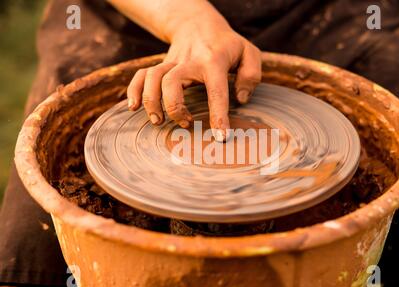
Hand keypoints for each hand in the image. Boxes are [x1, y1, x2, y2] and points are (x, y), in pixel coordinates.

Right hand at [126, 21, 260, 140]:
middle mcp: (189, 62)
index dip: (218, 115)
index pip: (216, 90)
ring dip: (151, 101)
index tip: (220, 137)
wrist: (199, 24)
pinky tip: (133, 107)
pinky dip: (134, 90)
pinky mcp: (161, 66)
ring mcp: (172, 63)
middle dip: (174, 107)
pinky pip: (141, 75)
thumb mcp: (248, 53)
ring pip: (152, 77)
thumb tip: (240, 99)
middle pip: (171, 81)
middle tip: (185, 124)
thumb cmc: (227, 45)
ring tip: (158, 121)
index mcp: (214, 61)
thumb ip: (251, 75)